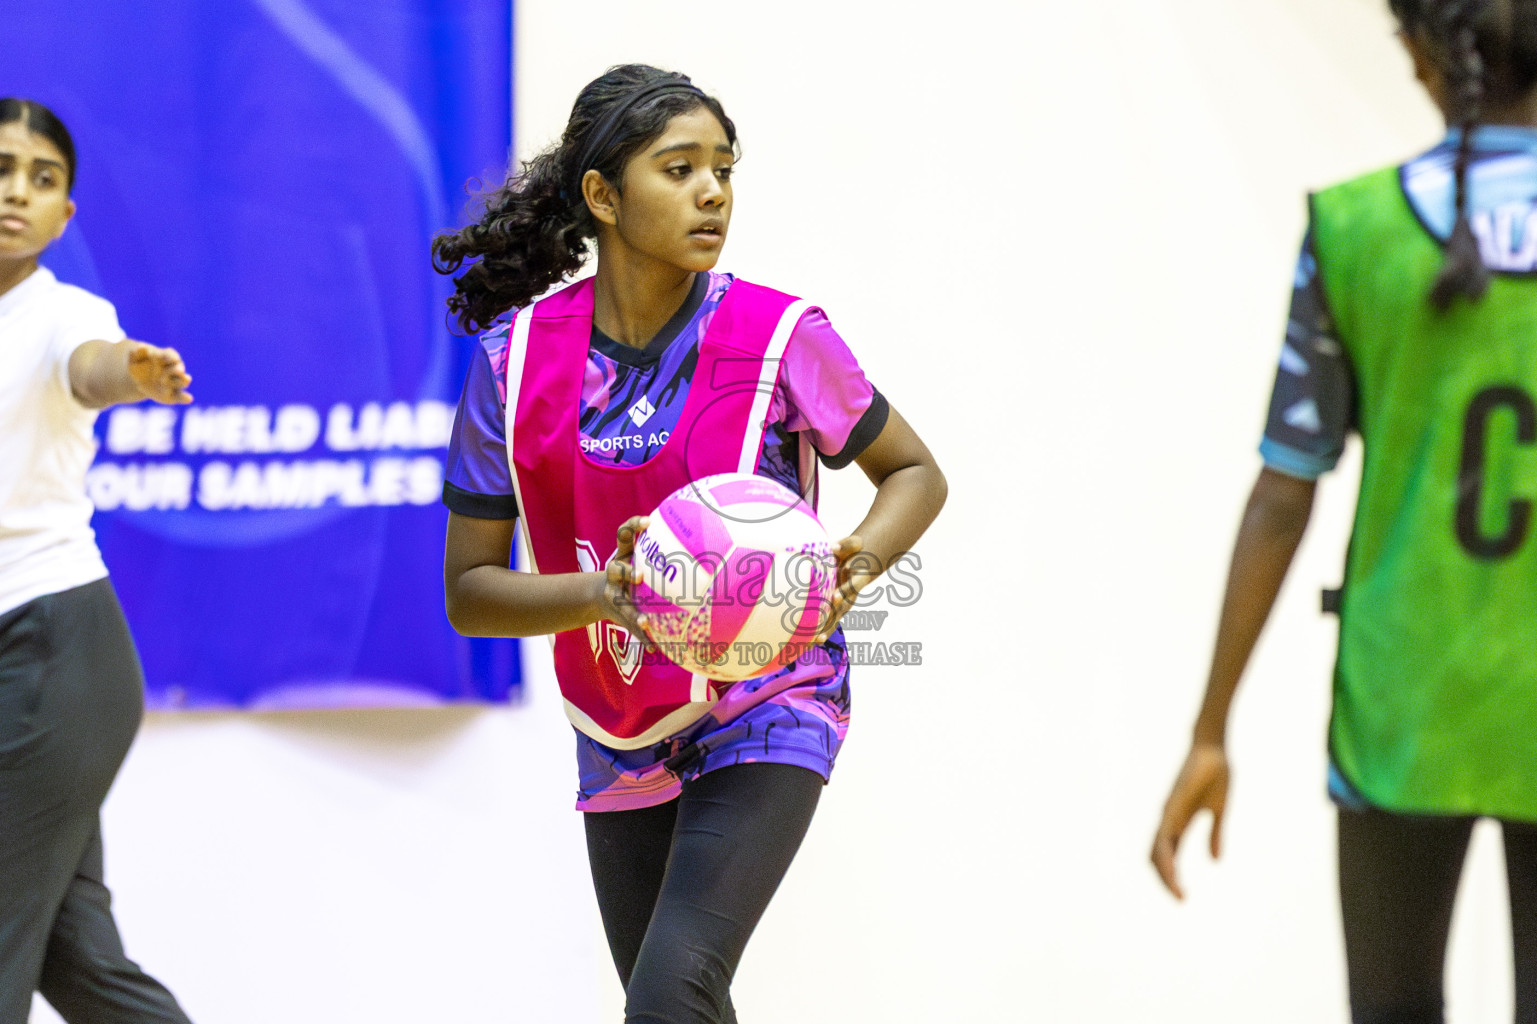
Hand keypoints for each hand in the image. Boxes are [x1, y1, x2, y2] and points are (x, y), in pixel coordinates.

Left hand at [127, 342, 192, 404]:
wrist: (139, 381)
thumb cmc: (139, 366)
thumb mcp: (134, 358)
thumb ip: (138, 352)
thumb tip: (142, 347)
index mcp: (166, 357)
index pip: (171, 355)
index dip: (171, 356)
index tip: (171, 358)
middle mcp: (174, 369)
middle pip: (178, 368)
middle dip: (178, 369)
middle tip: (179, 370)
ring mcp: (175, 382)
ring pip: (182, 381)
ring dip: (183, 380)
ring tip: (186, 379)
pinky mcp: (174, 394)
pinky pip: (181, 396)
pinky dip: (185, 397)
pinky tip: (189, 399)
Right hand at [597, 516, 655, 650]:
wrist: (601, 597)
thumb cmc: (632, 572)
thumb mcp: (639, 556)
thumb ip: (662, 546)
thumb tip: (700, 530)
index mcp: (623, 554)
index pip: (624, 534)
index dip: (633, 526)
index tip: (648, 522)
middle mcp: (615, 572)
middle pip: (616, 569)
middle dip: (627, 572)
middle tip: (639, 576)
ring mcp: (614, 597)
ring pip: (620, 605)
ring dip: (632, 612)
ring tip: (644, 623)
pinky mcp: (618, 615)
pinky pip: (631, 627)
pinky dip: (644, 638)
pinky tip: (656, 649)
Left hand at [812, 535, 875, 643]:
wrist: (860, 561)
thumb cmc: (853, 552)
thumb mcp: (853, 544)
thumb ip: (845, 544)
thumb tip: (834, 547)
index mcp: (856, 580)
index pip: (852, 588)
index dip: (844, 593)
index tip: (835, 598)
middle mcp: (850, 596)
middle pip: (841, 611)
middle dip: (832, 622)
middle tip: (821, 634)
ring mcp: (842, 604)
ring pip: (835, 620)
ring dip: (825, 631)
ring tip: (814, 642)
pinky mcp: (835, 607)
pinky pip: (827, 620)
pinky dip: (818, 630)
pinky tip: (806, 641)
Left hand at [1150, 742, 1229, 899]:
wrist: (1212, 748)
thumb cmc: (1215, 774)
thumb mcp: (1219, 810)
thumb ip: (1215, 834)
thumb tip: (1215, 860)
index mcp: (1179, 822)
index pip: (1169, 855)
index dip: (1172, 876)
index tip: (1183, 896)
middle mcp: (1169, 820)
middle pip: (1157, 857)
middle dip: (1166, 880)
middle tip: (1180, 900)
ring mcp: (1169, 812)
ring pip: (1157, 850)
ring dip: (1165, 874)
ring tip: (1177, 892)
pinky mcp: (1173, 805)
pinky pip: (1165, 834)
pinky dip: (1166, 855)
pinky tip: (1172, 869)